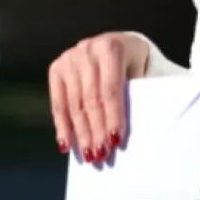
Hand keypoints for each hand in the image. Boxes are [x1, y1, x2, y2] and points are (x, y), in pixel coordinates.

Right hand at [48, 31, 149, 163]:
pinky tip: (65, 143)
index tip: (116, 141)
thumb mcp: (142, 73)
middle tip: (101, 155)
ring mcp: (68, 58)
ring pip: (73, 103)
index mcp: (110, 48)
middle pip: (90, 98)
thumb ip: (136, 96)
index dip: (113, 116)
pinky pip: (57, 102)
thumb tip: (126, 133)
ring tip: (88, 155)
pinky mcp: (57, 68)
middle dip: (95, 129)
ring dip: (80, 132)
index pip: (110, 89)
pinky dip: (62, 125)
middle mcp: (86, 50)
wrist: (119, 44)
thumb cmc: (135, 64)